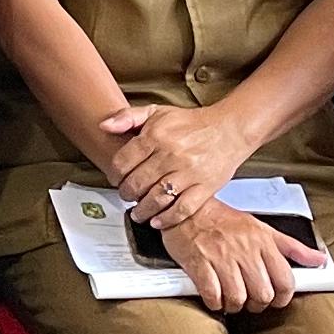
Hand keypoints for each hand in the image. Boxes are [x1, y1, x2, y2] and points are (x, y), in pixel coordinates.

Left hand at [99, 101, 254, 226]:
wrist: (229, 129)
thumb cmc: (191, 123)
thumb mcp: (157, 112)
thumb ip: (128, 117)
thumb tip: (104, 126)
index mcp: (156, 136)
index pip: (123, 162)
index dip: (114, 174)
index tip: (116, 179)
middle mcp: (171, 155)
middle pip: (137, 183)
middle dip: (126, 194)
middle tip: (126, 196)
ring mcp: (189, 173)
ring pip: (157, 198)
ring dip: (142, 210)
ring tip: (138, 213)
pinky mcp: (205, 187)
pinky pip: (182, 209)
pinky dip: (168, 219)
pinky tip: (158, 221)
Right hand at [163, 199, 328, 312]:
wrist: (185, 207)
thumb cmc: (221, 219)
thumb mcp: (262, 228)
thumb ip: (292, 247)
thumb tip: (318, 259)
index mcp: (262, 241)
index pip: (285, 280)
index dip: (283, 296)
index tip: (277, 299)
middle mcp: (244, 250)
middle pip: (263, 293)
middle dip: (258, 303)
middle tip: (251, 299)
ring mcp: (221, 257)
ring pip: (238, 298)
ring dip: (235, 305)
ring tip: (231, 299)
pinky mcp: (199, 264)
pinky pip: (213, 296)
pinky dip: (214, 302)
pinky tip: (214, 296)